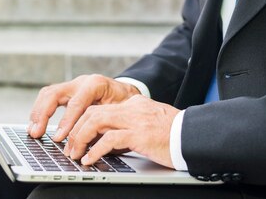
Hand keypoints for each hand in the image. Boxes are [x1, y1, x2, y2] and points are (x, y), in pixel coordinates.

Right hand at [27, 74, 140, 140]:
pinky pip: (48, 98)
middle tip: (37, 133)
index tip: (58, 138)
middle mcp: (82, 82)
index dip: (66, 121)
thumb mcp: (121, 113)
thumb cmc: (126, 105)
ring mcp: (73, 85)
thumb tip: (92, 145)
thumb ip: (106, 125)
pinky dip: (40, 111)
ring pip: (48, 93)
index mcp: (96, 84)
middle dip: (44, 114)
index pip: (76, 102)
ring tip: (33, 131)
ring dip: (38, 112)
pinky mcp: (67, 93)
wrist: (129, 94)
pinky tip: (36, 125)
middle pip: (55, 93)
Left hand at [64, 95, 178, 168]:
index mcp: (134, 104)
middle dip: (76, 131)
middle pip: (93, 112)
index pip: (100, 108)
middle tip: (70, 148)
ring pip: (96, 122)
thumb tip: (109, 140)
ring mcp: (135, 120)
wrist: (195, 135)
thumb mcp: (150, 124)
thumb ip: (131, 126)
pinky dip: (95, 150)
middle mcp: (132, 108)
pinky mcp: (140, 134)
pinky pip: (109, 139)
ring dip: (81, 139)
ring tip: (76, 154)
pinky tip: (90, 159)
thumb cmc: (176, 134)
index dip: (83, 123)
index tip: (75, 137)